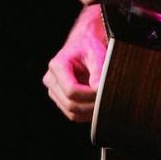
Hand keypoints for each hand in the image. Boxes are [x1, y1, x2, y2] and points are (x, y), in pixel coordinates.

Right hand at [43, 7, 106, 122]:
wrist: (84, 45)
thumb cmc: (89, 47)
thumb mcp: (96, 53)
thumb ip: (98, 71)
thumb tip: (99, 90)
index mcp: (57, 65)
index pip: (71, 90)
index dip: (89, 95)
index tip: (104, 92)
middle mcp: (51, 79)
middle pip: (70, 104)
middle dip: (91, 106)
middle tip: (109, 100)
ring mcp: (54, 91)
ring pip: (71, 113)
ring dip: (90, 112)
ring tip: (105, 103)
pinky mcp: (60, 99)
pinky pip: (73, 114)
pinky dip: (87, 114)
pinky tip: (98, 105)